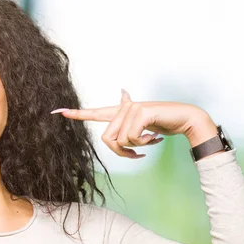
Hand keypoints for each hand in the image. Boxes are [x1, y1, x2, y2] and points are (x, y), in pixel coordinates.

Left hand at [51, 89, 215, 157]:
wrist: (185, 119)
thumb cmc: (163, 124)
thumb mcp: (142, 127)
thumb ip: (128, 120)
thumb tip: (123, 90)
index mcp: (122, 112)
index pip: (96, 113)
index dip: (77, 114)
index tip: (58, 112)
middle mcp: (123, 108)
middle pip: (108, 139)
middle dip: (123, 153)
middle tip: (139, 154)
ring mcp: (131, 108)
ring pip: (120, 141)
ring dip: (137, 148)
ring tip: (151, 140)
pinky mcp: (140, 112)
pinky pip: (132, 138)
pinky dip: (144, 144)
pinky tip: (156, 137)